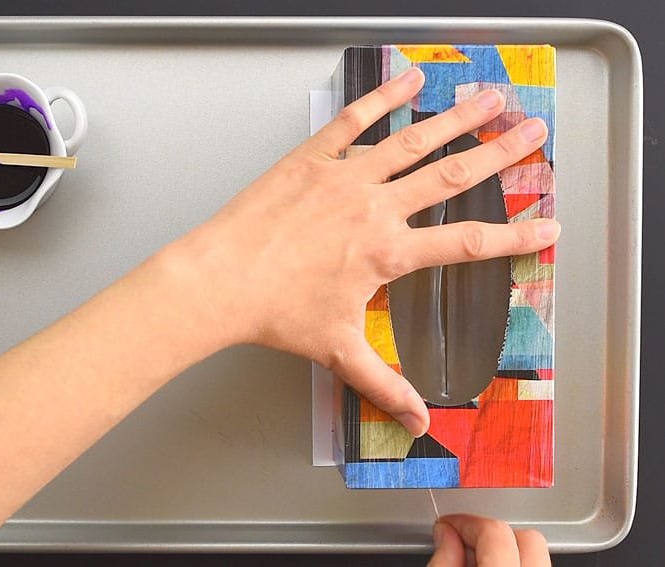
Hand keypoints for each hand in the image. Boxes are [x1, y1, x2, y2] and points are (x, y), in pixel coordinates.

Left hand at [173, 66, 559, 436]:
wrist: (221, 281)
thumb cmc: (276, 313)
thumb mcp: (337, 351)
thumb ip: (384, 385)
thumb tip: (418, 422)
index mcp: (388, 253)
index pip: (467, 243)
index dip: (515, 237)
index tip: (549, 225)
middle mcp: (375, 208)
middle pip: (453, 176)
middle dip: (500, 154)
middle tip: (535, 134)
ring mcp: (345, 177)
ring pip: (414, 140)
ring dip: (457, 118)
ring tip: (491, 98)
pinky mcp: (313, 158)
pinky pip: (355, 119)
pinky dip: (385, 97)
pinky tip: (410, 79)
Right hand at [429, 514, 550, 565]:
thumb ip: (442, 561)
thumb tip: (445, 536)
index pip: (494, 532)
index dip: (465, 523)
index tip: (448, 526)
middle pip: (527, 539)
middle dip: (492, 534)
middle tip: (463, 542)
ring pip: (536, 555)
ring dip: (506, 551)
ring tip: (475, 560)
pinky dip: (514, 564)